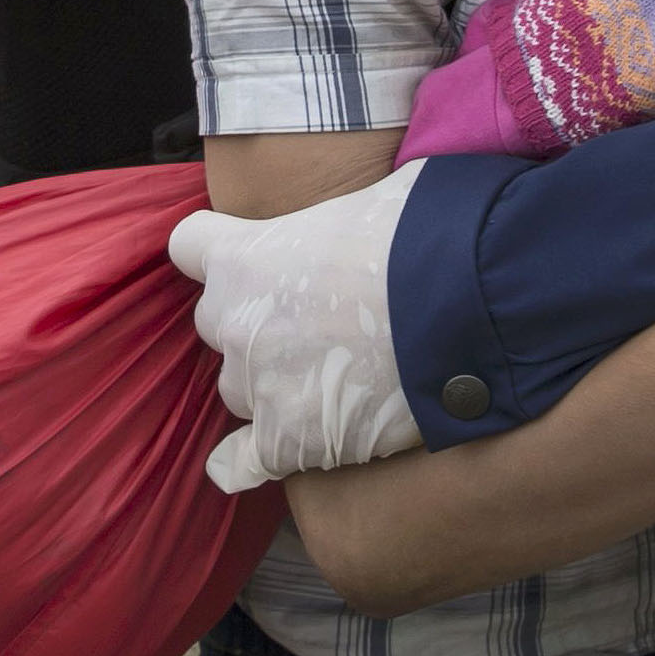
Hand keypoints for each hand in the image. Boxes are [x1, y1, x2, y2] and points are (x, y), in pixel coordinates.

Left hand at [171, 165, 427, 490]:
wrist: (464, 303)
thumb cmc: (426, 233)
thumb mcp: (377, 193)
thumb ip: (345, 213)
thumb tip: (376, 215)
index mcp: (244, 256)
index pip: (190, 246)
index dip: (220, 248)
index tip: (252, 257)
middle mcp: (235, 323)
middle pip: (220, 322)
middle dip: (258, 319)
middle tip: (318, 317)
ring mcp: (258, 386)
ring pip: (241, 387)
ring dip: (273, 380)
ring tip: (333, 375)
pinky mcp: (288, 440)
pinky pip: (242, 461)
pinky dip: (248, 461)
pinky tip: (255, 458)